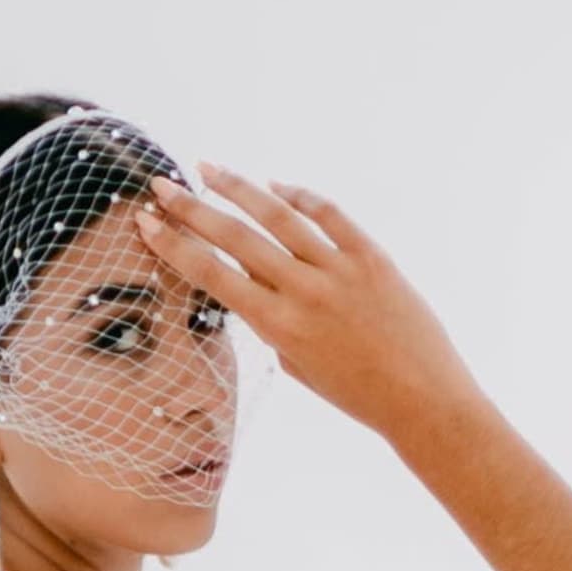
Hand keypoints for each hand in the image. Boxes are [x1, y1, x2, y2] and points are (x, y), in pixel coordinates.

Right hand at [136, 169, 479, 451]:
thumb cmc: (360, 395)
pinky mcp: (371, 256)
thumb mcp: (300, 367)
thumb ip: (274, 326)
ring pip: (277, 216)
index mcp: (279, 327)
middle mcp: (303, 293)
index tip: (147, 223)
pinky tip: (277, 186)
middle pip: (236, 238)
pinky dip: (300, 196)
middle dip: (192, 209)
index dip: (176, 246)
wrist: (423, 400)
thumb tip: (258, 287)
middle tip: (163, 187)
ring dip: (239, 189)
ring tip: (210, 169)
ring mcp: (338, 270)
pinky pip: (329, 214)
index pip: (213, 276)